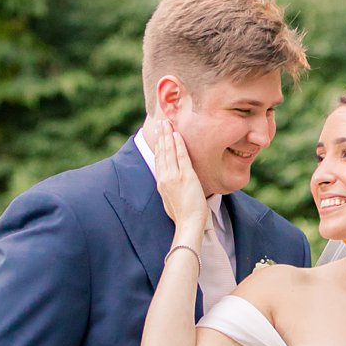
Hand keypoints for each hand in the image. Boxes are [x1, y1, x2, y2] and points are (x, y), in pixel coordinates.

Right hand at [149, 118, 209, 240]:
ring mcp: (174, 176)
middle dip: (160, 136)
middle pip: (161, 152)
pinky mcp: (186, 177)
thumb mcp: (170, 200)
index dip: (158, 145)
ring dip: (167, 135)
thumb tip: (170, 183)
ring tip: (166, 123)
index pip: (158, 159)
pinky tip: (177, 134)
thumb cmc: (183, 215)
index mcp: (161, 182)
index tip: (157, 134)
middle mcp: (165, 177)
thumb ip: (169, 188)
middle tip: (159, 122)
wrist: (188, 223)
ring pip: (169, 151)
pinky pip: (181, 156)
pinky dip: (179, 144)